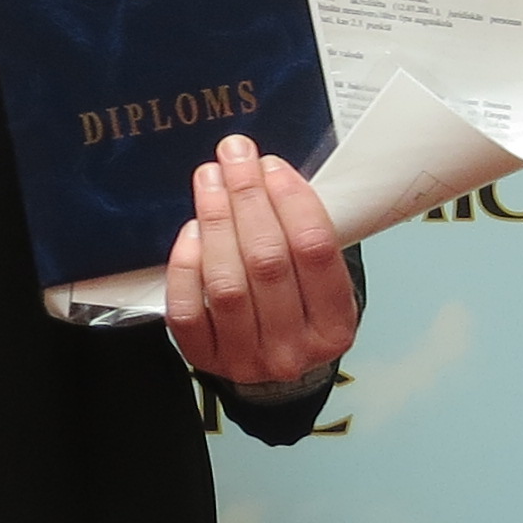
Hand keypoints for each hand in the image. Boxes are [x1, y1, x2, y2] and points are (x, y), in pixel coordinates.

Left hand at [164, 136, 357, 390]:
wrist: (276, 366)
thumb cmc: (300, 306)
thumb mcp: (322, 279)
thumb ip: (305, 233)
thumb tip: (267, 170)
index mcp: (335, 326)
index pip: (315, 250)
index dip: (291, 200)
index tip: (272, 165)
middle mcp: (294, 349)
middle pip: (267, 261)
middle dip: (247, 198)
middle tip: (233, 155)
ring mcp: (248, 360)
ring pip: (226, 283)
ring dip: (216, 221)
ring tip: (209, 180)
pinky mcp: (206, 360)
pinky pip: (188, 309)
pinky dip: (186, 266)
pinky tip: (192, 230)